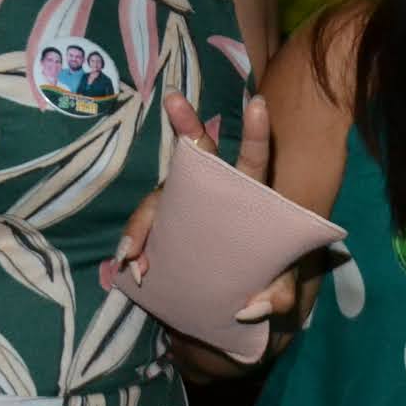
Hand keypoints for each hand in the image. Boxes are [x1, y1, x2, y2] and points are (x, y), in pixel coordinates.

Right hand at [117, 93, 296, 330]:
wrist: (223, 305)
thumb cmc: (259, 283)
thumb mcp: (274, 293)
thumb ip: (275, 298)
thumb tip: (254, 308)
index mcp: (249, 199)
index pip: (255, 162)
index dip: (256, 134)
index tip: (257, 104)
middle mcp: (212, 194)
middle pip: (200, 154)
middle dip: (186, 124)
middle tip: (173, 97)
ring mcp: (183, 208)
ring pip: (159, 199)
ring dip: (143, 222)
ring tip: (135, 258)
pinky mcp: (161, 229)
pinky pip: (142, 230)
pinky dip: (133, 245)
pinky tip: (130, 266)